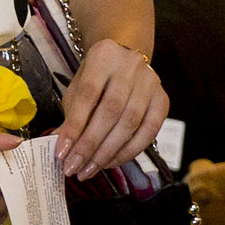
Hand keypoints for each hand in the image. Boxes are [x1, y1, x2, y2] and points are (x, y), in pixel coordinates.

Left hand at [56, 37, 170, 180]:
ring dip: (108, 152)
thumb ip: (71, 114)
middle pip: (110, 111)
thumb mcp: (79, 86)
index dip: (74, 125)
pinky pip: (149, 132)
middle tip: (74, 167)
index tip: (61, 152)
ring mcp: (150, 82)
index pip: (87, 94)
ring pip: (130, 123)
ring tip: (90, 169)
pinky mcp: (162, 100)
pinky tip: (112, 162)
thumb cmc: (98, 76)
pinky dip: (129, 151)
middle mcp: (130, 66)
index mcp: (103, 56)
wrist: (126, 59)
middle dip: (90, 145)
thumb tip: (62, 147)